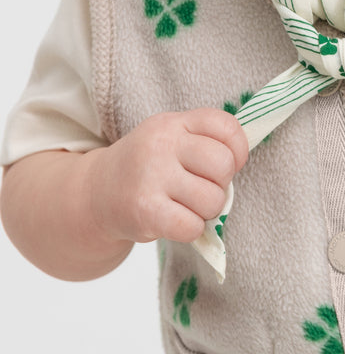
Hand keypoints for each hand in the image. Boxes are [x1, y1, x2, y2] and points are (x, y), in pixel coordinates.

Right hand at [83, 109, 248, 245]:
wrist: (95, 195)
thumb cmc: (148, 169)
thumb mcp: (172, 139)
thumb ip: (207, 141)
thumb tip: (241, 159)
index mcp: (173, 123)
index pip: (228, 128)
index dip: (237, 151)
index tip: (224, 165)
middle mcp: (161, 144)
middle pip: (224, 165)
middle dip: (220, 185)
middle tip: (198, 189)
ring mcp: (151, 176)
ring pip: (213, 200)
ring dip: (205, 211)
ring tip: (183, 206)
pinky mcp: (145, 210)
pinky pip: (193, 226)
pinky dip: (190, 230)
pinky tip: (174, 222)